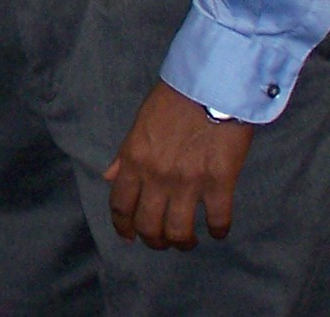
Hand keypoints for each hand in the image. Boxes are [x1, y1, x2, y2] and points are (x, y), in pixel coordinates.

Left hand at [103, 80, 254, 249]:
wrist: (209, 87)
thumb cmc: (172, 100)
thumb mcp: (139, 124)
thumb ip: (124, 155)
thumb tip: (110, 177)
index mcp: (134, 160)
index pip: (121, 204)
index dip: (123, 226)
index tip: (129, 237)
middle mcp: (157, 176)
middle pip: (149, 225)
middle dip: (154, 241)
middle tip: (162, 242)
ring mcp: (189, 182)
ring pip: (180, 231)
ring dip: (183, 242)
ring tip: (188, 241)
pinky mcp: (220, 183)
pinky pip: (218, 220)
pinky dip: (218, 231)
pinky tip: (218, 230)